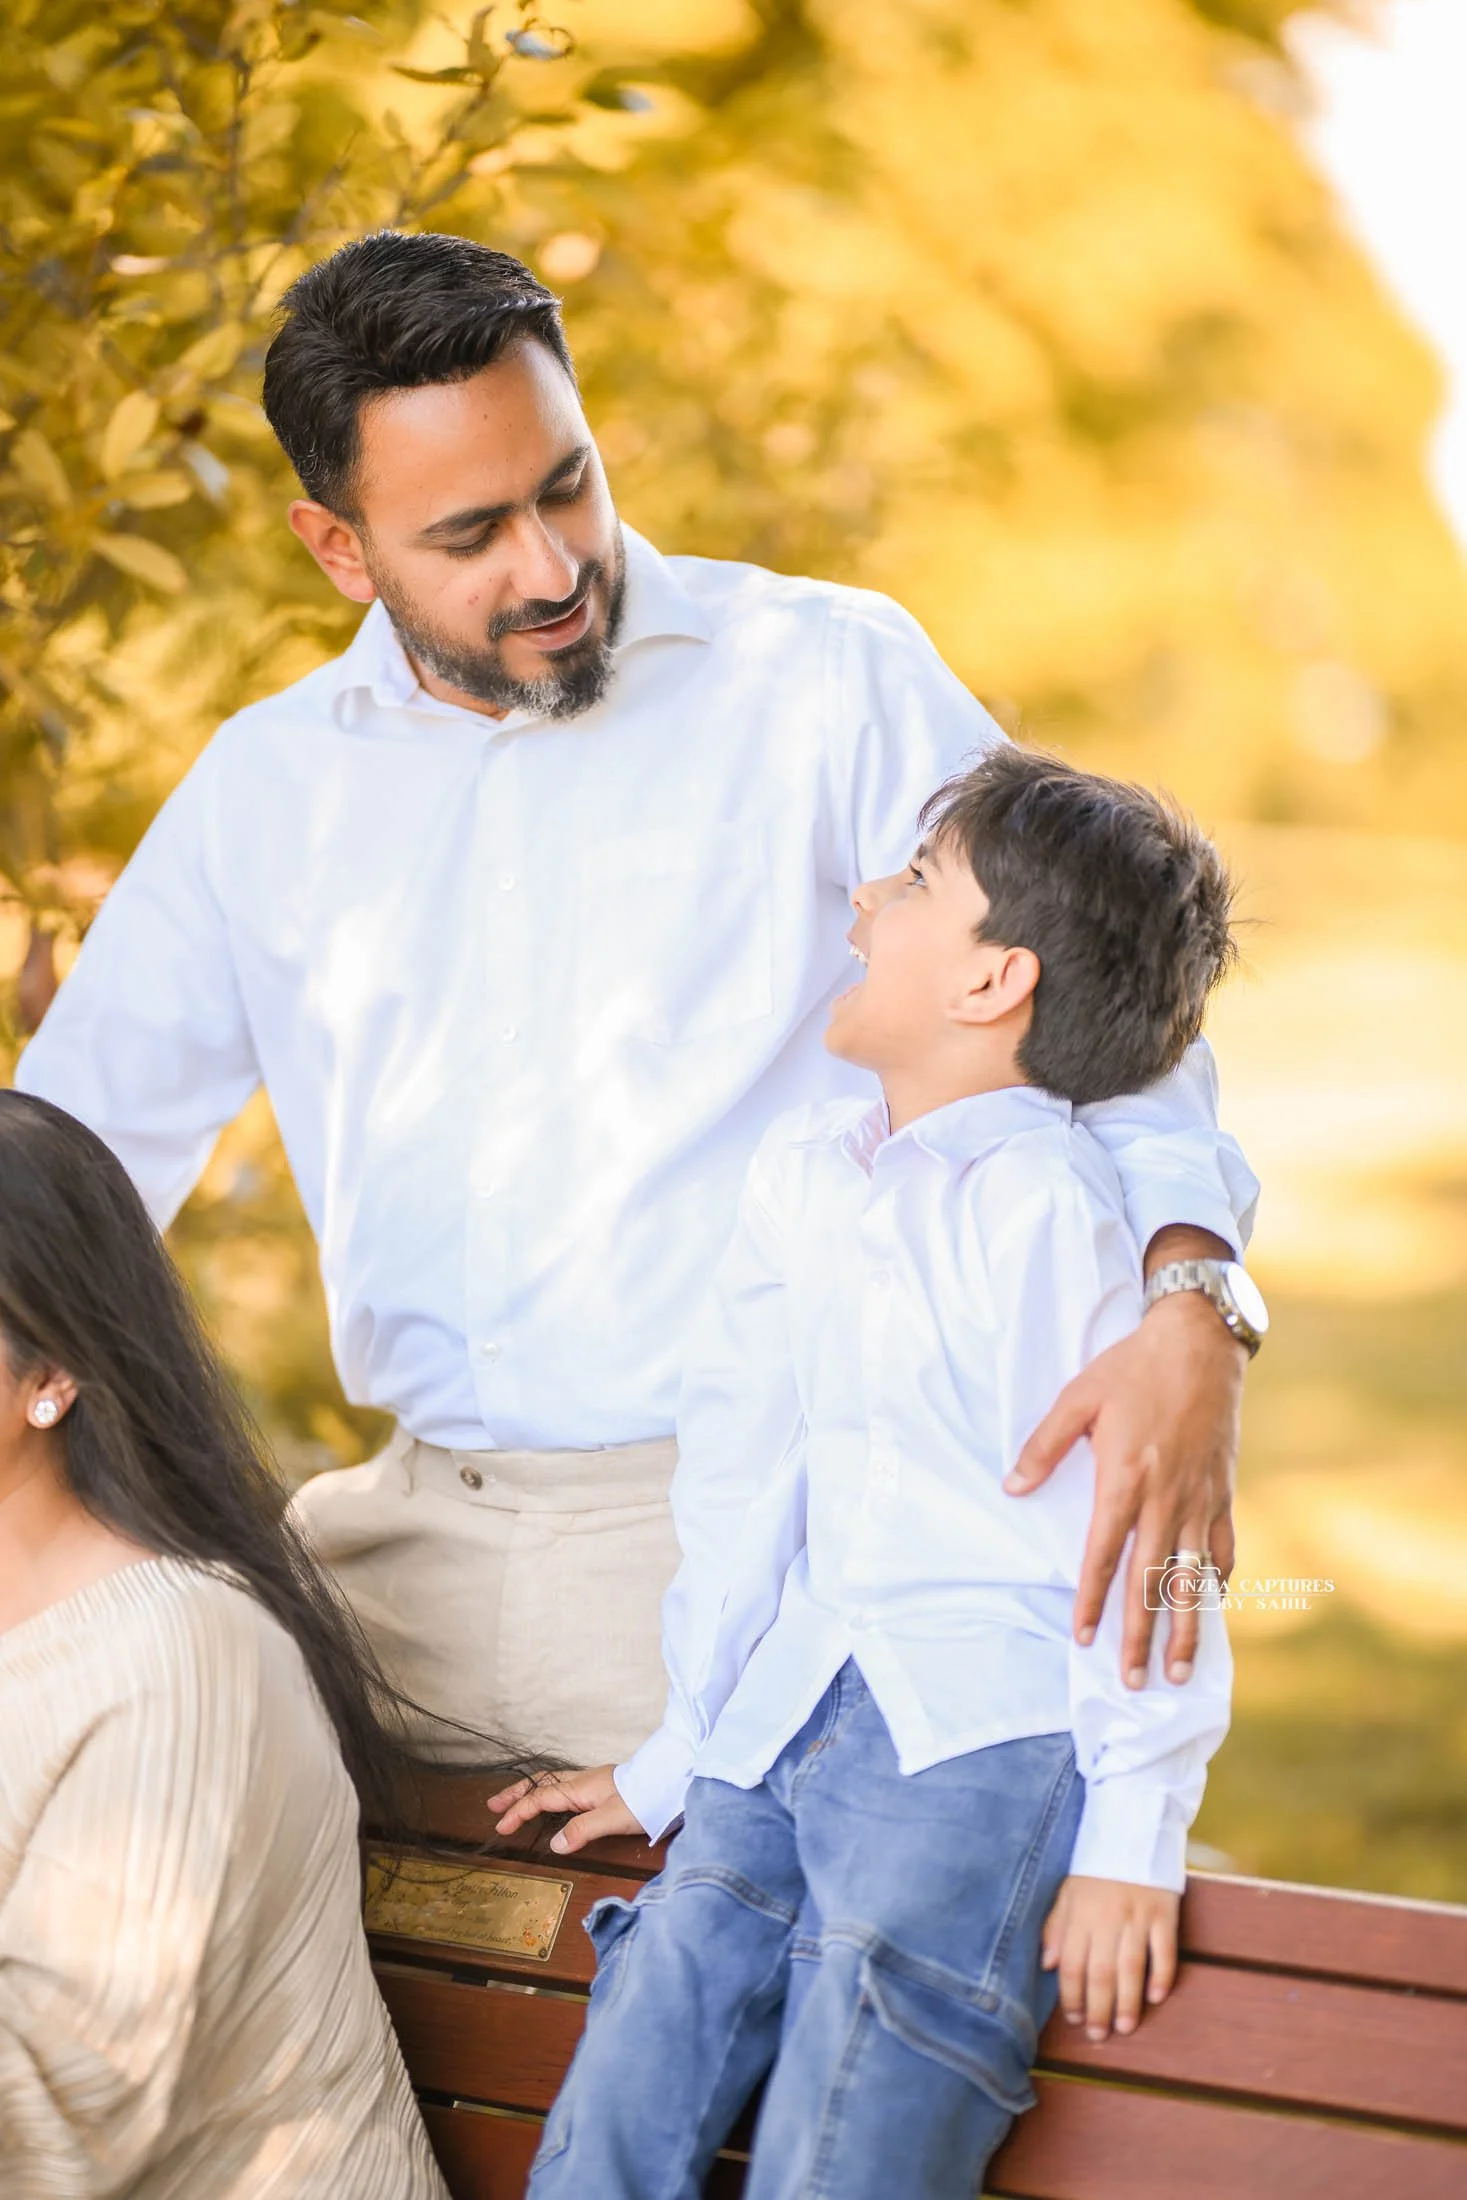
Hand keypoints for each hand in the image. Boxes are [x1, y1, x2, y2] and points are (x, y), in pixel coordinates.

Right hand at [488, 1764, 643, 1855]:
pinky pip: (566, 1786)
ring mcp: (592, 1782)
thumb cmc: (643, 1800)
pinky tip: (554, 1801)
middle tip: (494, 1804)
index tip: (501, 1826)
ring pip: (553, 1783)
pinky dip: (549, 1792)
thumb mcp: (611, 1819)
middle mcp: (582, 1781)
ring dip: (532, 1791)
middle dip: (517, 1794)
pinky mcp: (602, 1787)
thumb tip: (555, 1844)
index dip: (519, 1812)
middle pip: (541, 1784)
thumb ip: (581, 1830)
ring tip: (516, 1800)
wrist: (669, 1782)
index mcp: (579, 1788)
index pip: (540, 1799)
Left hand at [1006, 1289, 1242, 1687]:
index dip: (1093, 1602)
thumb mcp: (1077, 1398)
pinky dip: (1218, 1582)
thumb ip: (1043, 1447)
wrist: (1200, 1343)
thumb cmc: (1132, 1368)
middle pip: (1150, 1582)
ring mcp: (1200, 1498)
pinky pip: (1223, 1548)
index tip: (1084, 1640)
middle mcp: (1166, 1498)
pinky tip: (1211, 1608)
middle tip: (1133, 1682)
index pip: (1103, 1556)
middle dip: (1139, 1636)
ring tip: (1178, 1671)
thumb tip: (1011, 1488)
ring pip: (1192, 1577)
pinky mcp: (1224, 1491)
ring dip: (1185, 1627)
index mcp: (1125, 1478)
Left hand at [1041, 1874, 1179, 2040]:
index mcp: (1080, 1915)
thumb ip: (1056, 1928)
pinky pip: (1164, 1950)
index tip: (1074, 2018)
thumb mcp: (1067, 1891)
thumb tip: (1048, 1965)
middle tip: (1098, 2035)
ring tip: (1125, 2028)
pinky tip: (1156, 1997)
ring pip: (1131, 1967)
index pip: (1072, 1965)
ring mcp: (1137, 1916)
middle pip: (1101, 1973)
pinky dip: (1160, 1975)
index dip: (1072, 1996)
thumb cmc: (1095, 1866)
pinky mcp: (1164, 1912)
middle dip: (1098, 2009)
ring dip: (1127, 2002)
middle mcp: (1107, 1919)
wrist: (1131, 1828)